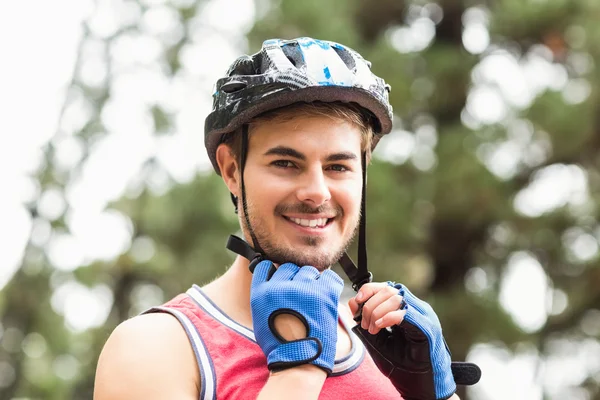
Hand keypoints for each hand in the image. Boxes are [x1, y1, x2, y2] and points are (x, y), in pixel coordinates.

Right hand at [250, 260, 343, 373]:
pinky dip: (328, 284)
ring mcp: (303, 288)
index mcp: (261, 293)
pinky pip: (329, 276)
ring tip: (312, 300)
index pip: (267, 266)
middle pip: (289, 267)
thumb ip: (264, 294)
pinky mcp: (324, 293)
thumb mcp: (260, 317)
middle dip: (294, 278)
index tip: (281, 280)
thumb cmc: (280, 343)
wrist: (300, 361)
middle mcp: (281, 286)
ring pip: (309, 271)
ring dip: (311, 281)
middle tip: (299, 296)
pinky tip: (325, 296)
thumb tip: (274, 275)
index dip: (275, 273)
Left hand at [349, 282, 480, 399]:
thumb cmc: (403, 366)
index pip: (386, 287)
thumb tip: (352, 303)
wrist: (422, 387)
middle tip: (365, 325)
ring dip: (377, 311)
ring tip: (372, 329)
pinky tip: (379, 327)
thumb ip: (366, 322)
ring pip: (396, 297)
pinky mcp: (428, 329)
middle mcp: (418, 309)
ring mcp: (425, 317)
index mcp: (408, 309)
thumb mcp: (378, 341)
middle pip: (389, 290)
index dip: (368, 290)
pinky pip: (406, 313)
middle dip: (370, 305)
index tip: (355, 303)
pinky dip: (387, 317)